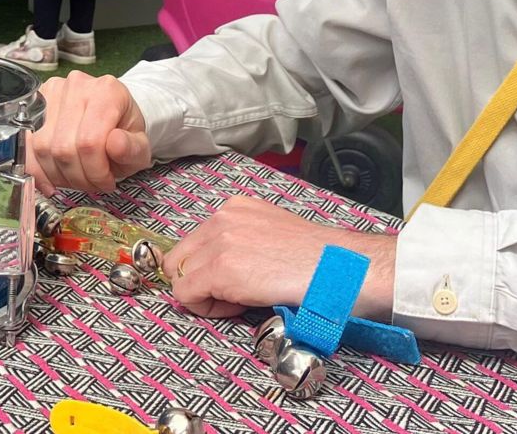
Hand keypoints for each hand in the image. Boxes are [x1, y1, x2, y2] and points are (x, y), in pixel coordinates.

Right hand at [30, 71, 151, 194]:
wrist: (113, 113)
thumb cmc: (124, 130)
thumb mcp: (140, 145)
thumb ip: (132, 148)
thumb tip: (115, 144)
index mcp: (107, 92)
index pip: (90, 142)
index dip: (95, 171)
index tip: (106, 182)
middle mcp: (77, 86)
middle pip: (63, 148)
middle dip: (77, 177)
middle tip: (92, 183)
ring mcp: (52, 92)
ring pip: (42, 148)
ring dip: (58, 175)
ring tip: (76, 177)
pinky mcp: (35, 103)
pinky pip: (27, 145)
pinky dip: (38, 169)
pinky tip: (53, 180)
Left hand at [161, 196, 395, 320]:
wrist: (338, 268)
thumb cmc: (316, 259)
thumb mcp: (271, 233)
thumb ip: (241, 241)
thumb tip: (220, 266)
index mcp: (235, 208)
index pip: (194, 242)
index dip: (207, 268)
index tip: (232, 282)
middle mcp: (223, 218)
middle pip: (179, 257)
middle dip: (197, 281)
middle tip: (231, 296)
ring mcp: (220, 242)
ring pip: (180, 277)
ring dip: (205, 296)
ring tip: (240, 301)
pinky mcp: (222, 269)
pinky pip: (186, 295)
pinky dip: (206, 308)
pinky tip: (238, 306)